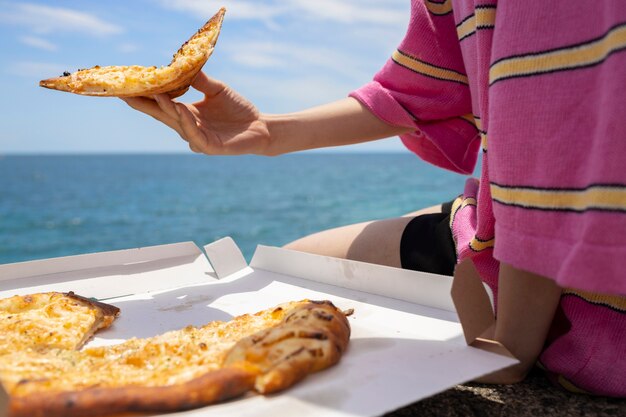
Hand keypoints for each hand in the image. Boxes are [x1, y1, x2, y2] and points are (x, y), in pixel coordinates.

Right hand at [122, 72, 270, 154]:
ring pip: (177, 123)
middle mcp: (187, 126)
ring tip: (158, 95)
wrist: (260, 126)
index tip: (124, 85)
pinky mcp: (210, 147)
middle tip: (125, 92)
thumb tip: (182, 64)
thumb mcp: (217, 89)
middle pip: (161, 114)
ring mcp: (197, 138)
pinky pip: (195, 134)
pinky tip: (181, 109)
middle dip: (143, 103)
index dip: (143, 95)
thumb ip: (201, 80)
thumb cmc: (238, 109)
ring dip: (167, 109)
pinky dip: (187, 122)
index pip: (160, 104)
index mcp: (186, 113)